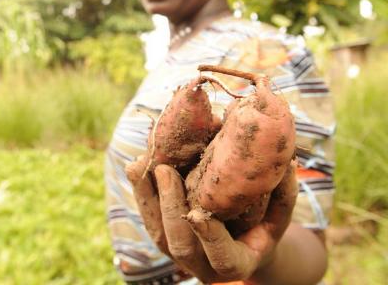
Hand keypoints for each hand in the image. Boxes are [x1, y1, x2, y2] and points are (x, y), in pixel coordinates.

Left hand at [125, 156, 298, 282]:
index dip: (210, 237)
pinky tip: (137, 165)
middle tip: (165, 170)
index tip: (198, 214)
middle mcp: (202, 264)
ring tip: (142, 163)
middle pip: (179, 244)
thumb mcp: (278, 213)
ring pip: (157, 231)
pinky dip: (142, 191)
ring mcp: (179, 252)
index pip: (222, 258)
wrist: (241, 240)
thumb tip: (286, 159)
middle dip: (170, 206)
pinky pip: (148, 217)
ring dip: (148, 196)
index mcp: (235, 264)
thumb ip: (283, 192)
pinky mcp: (164, 235)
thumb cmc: (262, 226)